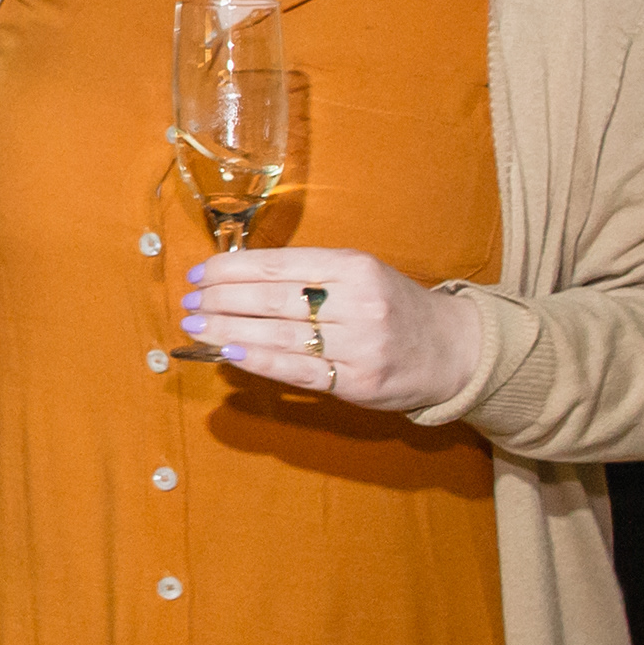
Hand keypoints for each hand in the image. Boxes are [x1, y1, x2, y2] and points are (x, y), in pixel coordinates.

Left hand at [179, 247, 481, 411]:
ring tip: (196, 327)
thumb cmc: (393, 308)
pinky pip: (298, 370)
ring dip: (228, 331)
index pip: (277, 264)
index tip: (198, 275)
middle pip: (272, 298)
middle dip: (222, 300)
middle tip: (189, 304)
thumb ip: (307, 275)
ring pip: (279, 334)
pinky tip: (227, 355)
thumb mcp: (359, 274)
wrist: (454, 349)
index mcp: (352, 265)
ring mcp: (360, 342)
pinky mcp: (359, 380)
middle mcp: (357, 300)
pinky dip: (258, 361)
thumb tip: (237, 279)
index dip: (230, 270)